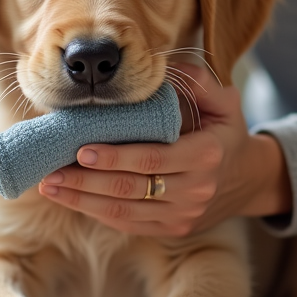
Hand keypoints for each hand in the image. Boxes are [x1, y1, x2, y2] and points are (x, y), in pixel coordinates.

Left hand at [37, 64, 291, 236]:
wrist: (247, 179)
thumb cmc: (225, 132)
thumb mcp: (224, 101)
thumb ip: (198, 81)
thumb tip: (164, 67)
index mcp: (206, 155)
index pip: (152, 159)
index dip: (115, 157)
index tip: (81, 149)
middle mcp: (195, 191)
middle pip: (131, 189)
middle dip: (85, 181)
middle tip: (50, 170)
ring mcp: (183, 215)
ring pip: (124, 211)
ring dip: (82, 200)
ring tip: (49, 185)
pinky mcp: (171, 229)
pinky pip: (128, 223)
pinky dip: (95, 212)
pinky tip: (70, 199)